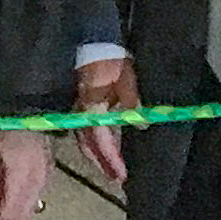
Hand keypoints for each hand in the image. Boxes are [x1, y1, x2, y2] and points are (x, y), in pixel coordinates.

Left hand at [0, 128, 53, 219]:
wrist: (30, 110)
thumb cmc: (5, 128)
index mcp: (20, 175)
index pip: (12, 211)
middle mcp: (37, 180)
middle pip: (24, 213)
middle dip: (6, 219)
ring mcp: (47, 177)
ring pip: (33, 207)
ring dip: (16, 211)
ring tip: (0, 205)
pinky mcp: (50, 172)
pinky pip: (38, 196)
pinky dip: (25, 202)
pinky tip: (13, 194)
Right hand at [73, 56, 137, 188]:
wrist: (92, 40)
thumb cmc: (111, 59)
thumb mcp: (126, 79)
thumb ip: (132, 101)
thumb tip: (141, 125)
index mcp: (93, 106)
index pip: (100, 138)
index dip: (110, 158)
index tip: (121, 175)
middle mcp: (83, 112)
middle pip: (89, 144)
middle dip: (102, 163)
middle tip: (117, 179)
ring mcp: (80, 109)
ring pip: (85, 139)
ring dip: (98, 155)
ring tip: (111, 169)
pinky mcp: (82, 105)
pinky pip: (87, 129)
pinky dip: (95, 142)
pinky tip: (105, 147)